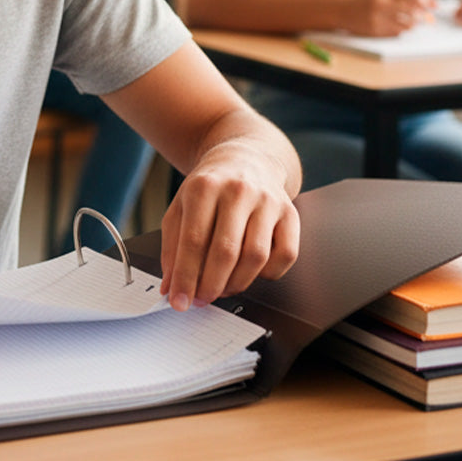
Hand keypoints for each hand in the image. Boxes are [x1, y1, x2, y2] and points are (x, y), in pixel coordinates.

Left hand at [160, 142, 298, 310]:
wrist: (245, 159)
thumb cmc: (209, 188)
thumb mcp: (181, 207)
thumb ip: (172, 247)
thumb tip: (171, 287)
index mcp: (203, 187)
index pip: (193, 240)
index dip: (186, 276)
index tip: (179, 301)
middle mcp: (237, 191)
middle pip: (226, 251)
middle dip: (211, 285)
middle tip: (201, 300)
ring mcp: (267, 201)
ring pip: (256, 256)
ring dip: (237, 283)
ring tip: (222, 288)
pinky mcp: (291, 213)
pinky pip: (285, 255)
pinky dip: (268, 273)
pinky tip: (251, 271)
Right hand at [347, 0, 435, 35]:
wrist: (343, 10)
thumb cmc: (369, 1)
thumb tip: (429, 3)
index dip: (428, 0)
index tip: (436, 5)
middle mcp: (382, 4)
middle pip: (413, 10)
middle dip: (424, 14)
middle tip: (426, 17)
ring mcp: (378, 18)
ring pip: (408, 23)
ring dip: (413, 23)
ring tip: (408, 20)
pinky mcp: (375, 30)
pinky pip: (398, 32)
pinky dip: (400, 30)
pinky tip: (393, 25)